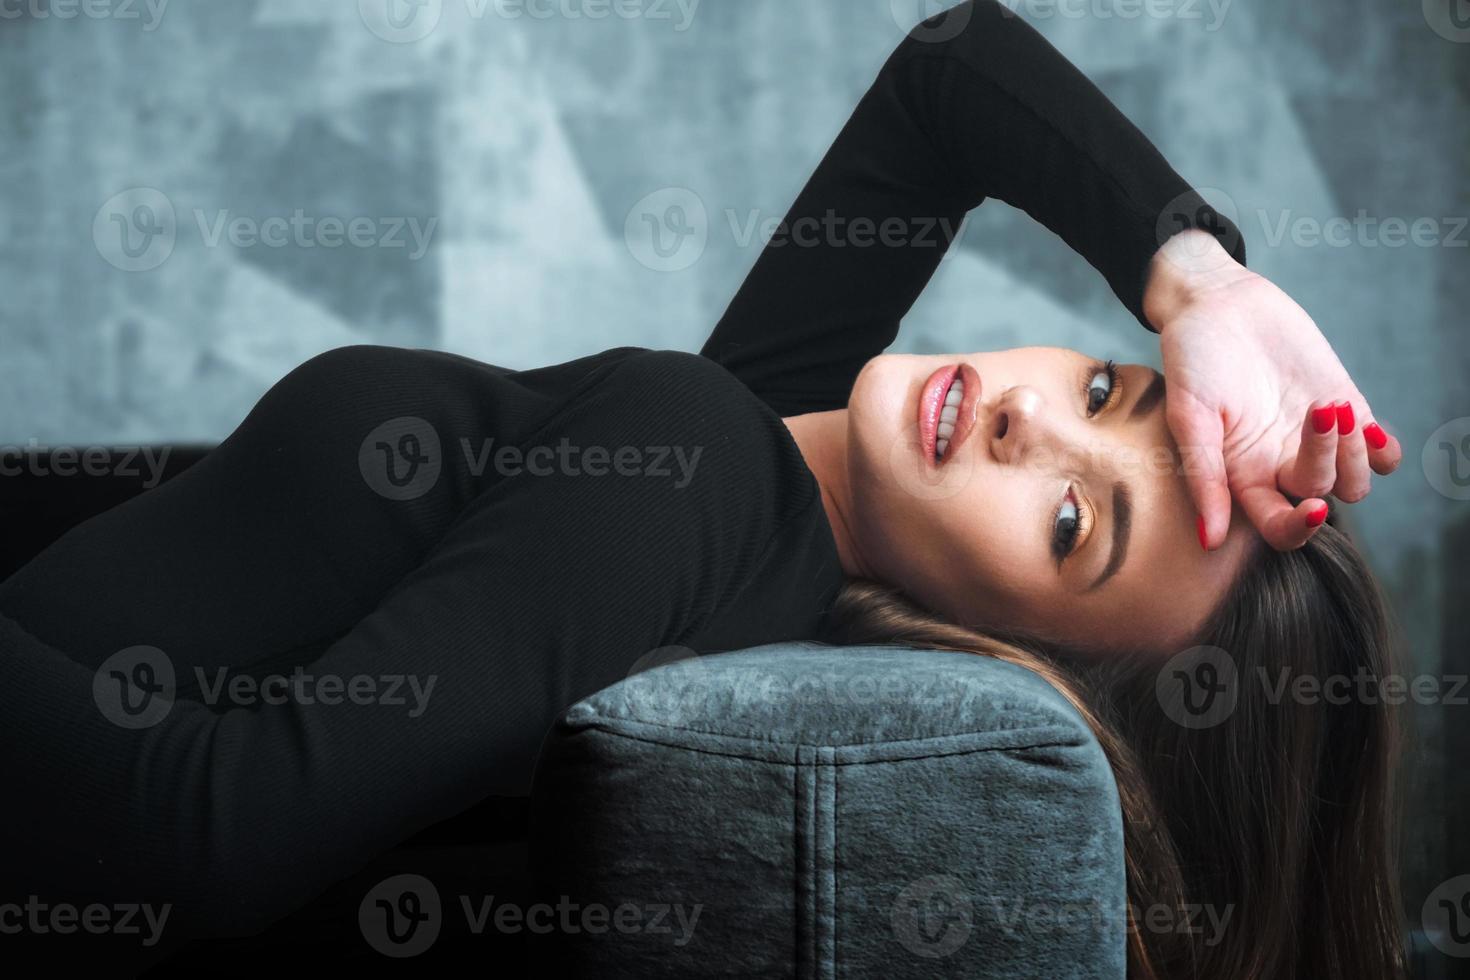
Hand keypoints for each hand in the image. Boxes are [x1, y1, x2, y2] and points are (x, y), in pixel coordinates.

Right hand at [1143, 231, 1401, 550]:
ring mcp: (1315, 438)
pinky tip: (1370, 430)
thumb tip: (1211, 540)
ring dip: (1355, 454)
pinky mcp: (1343, 407)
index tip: (1313, 507)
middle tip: (1319, 413)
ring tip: (1334, 407)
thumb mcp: (1190, 416)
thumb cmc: (1193, 357)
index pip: (1277, 525)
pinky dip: (1381, 449)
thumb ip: (1204, 475)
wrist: (1219, 302)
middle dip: (1327, 462)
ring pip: (1354, 480)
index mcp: (1242, 476)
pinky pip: (1377, 448)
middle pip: (1321, 495)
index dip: (1298, 528)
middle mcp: (1280, 464)